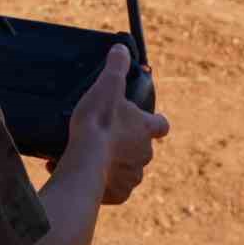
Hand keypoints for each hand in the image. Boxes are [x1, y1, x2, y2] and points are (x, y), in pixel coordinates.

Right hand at [56, 44, 169, 204]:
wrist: (84, 164)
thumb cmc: (98, 124)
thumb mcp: (106, 86)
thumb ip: (116, 66)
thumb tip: (121, 50)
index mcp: (146, 129)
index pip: (161, 125)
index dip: (154, 121)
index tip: (146, 119)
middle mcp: (144, 155)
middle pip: (141, 149)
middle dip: (126, 144)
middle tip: (104, 137)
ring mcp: (132, 177)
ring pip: (125, 170)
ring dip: (112, 164)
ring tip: (89, 156)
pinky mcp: (118, 195)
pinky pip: (111, 190)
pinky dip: (100, 184)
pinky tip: (82, 174)